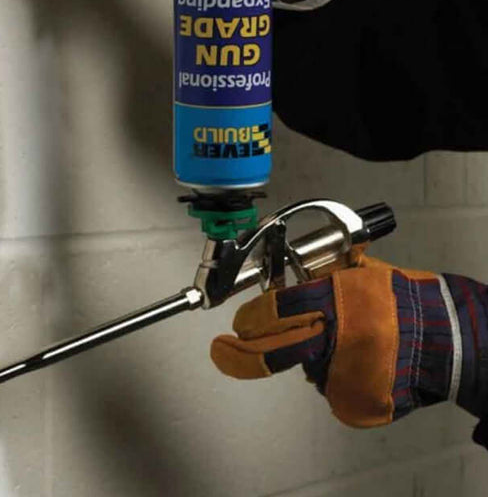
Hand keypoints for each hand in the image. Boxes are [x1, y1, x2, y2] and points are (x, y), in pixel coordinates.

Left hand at [210, 253, 477, 427]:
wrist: (449, 337)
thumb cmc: (403, 299)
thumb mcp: (358, 272)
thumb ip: (321, 275)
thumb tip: (281, 273)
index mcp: (333, 300)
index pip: (274, 310)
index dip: (251, 318)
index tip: (237, 324)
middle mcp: (334, 338)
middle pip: (273, 352)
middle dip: (241, 355)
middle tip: (223, 353)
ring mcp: (345, 374)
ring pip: (307, 369)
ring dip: (314, 358)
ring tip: (348, 344)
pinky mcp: (357, 401)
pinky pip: (333, 388)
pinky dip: (340, 377)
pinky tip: (362, 362)